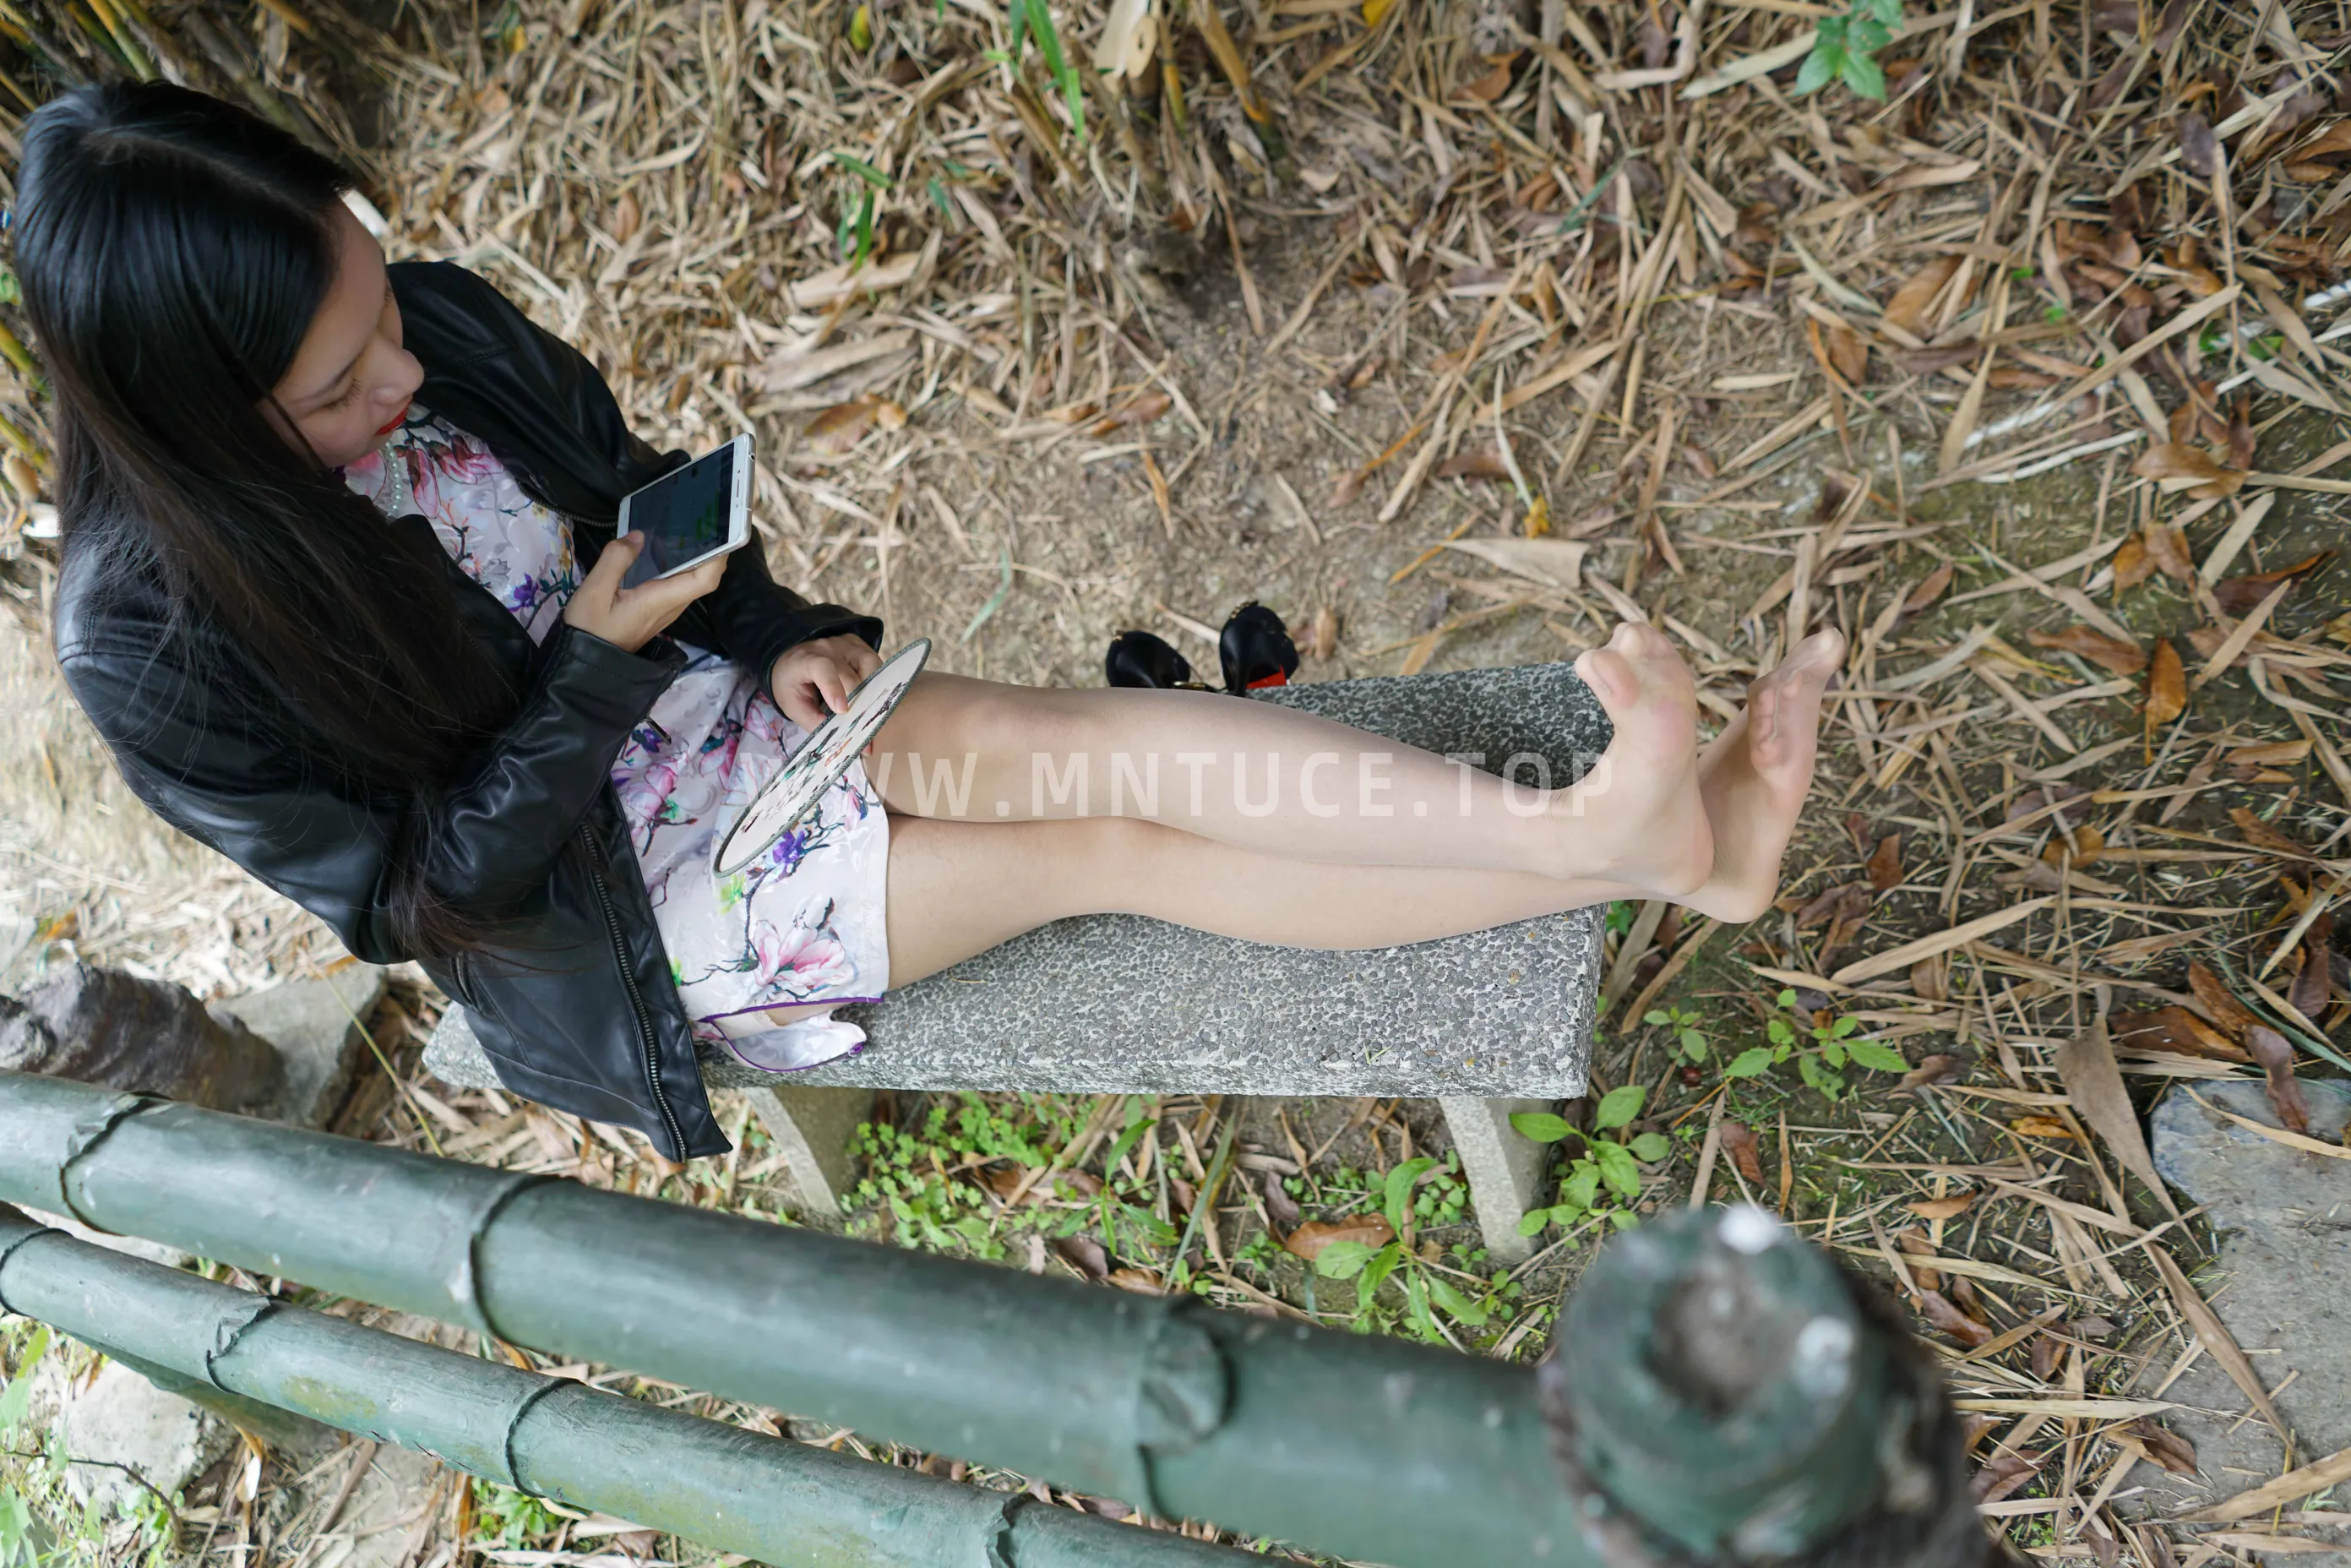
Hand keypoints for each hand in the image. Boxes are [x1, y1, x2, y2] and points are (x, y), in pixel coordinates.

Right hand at [563, 534, 723, 652]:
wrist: (585, 663)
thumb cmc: (589, 629)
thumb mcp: (595, 590)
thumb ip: (616, 559)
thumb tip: (637, 536)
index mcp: (661, 600)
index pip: (705, 579)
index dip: (719, 556)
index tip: (721, 531)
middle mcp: (671, 605)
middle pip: (703, 576)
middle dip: (710, 548)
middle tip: (704, 518)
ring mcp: (665, 609)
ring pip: (690, 579)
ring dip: (695, 555)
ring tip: (690, 526)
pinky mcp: (656, 608)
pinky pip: (676, 583)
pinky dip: (678, 564)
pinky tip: (665, 546)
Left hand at [770, 635, 881, 730]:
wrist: (793, 661)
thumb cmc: (792, 684)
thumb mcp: (793, 706)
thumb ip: (813, 721)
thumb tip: (839, 737)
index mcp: (804, 660)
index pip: (822, 668)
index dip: (834, 688)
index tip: (842, 711)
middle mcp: (827, 648)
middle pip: (850, 676)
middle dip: (858, 705)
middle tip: (861, 731)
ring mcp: (845, 644)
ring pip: (869, 666)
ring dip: (870, 692)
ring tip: (865, 711)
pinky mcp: (859, 645)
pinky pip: (875, 663)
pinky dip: (875, 682)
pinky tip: (867, 695)